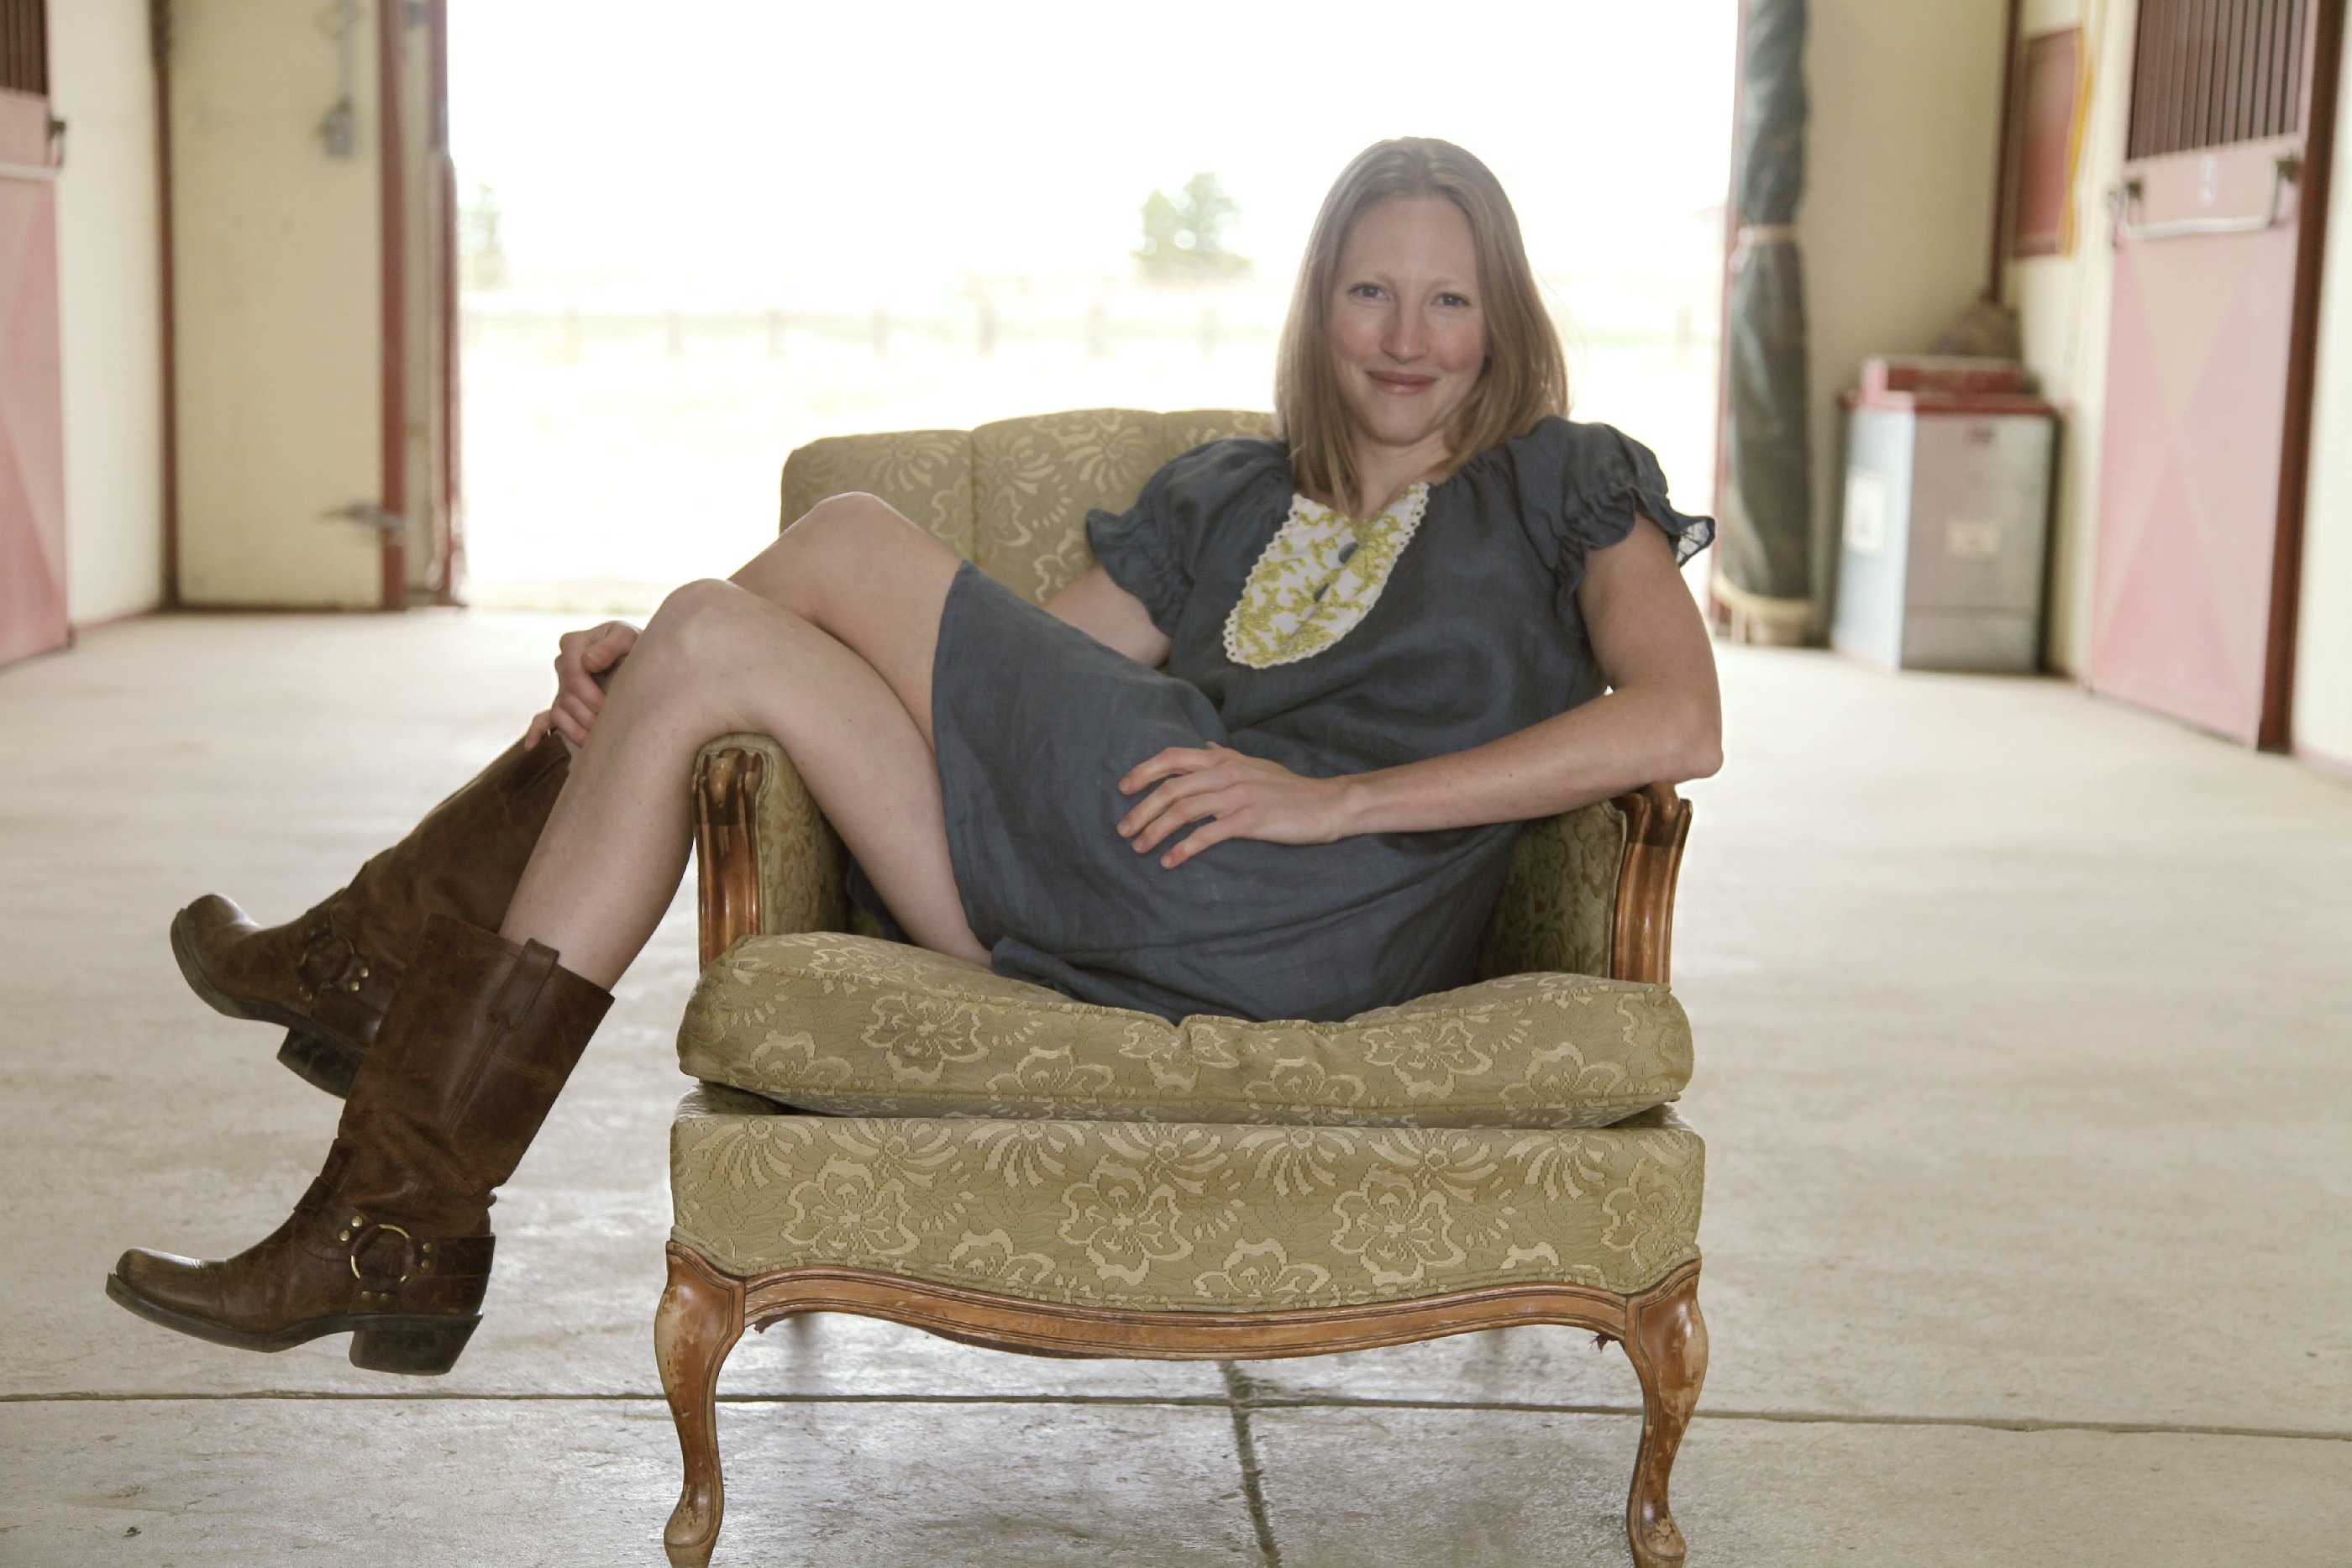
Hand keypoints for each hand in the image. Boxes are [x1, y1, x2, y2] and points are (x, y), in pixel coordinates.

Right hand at [524, 620, 639, 750]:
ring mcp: (562, 685)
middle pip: (568, 697)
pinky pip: (543, 719)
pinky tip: (532, 745)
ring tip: (597, 739)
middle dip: (588, 714)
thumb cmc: (635, 646)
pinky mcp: (564, 704)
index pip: (573, 676)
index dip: (591, 695)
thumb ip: (611, 644)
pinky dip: (537, 731)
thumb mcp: (628, 636)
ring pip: (560, 713)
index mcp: (573, 644)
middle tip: (609, 726)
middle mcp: (563, 664)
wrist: (640, 660)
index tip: (609, 706)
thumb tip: (588, 662)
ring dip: (577, 729)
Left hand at [1116, 743, 1354, 867]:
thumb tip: (1206, 743)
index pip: (1173, 757)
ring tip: (1139, 848)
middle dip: (1141, 809)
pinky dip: (1183, 849)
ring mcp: (1237, 796)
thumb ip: (1227, 756)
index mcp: (1224, 759)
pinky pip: (1206, 835)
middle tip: (1124, 830)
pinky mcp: (1249, 820)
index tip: (1123, 788)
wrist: (1327, 804)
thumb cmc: (1290, 789)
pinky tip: (1170, 861)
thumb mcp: (1255, 765)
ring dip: (1155, 831)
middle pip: (1171, 788)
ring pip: (1182, 811)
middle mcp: (1227, 773)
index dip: (1144, 771)